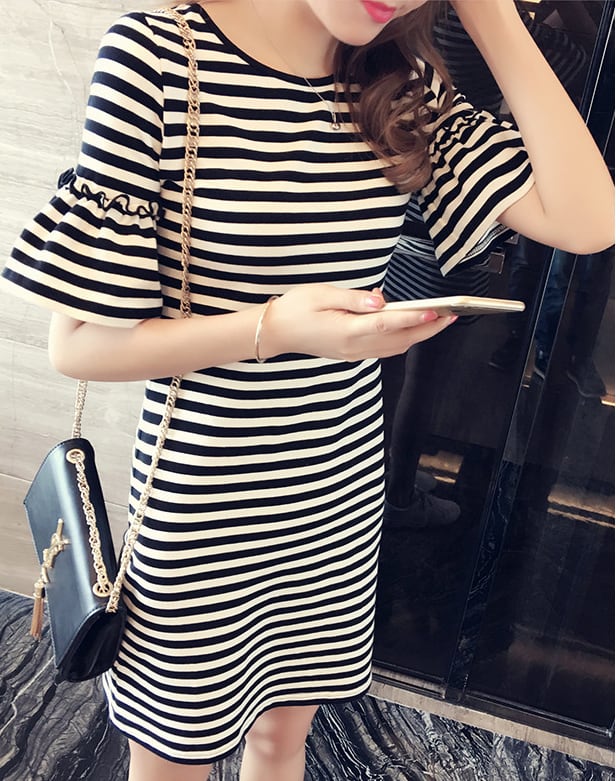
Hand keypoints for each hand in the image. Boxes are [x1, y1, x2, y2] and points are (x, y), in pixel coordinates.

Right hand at [259, 284, 455, 360]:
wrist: (275, 332)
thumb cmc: (295, 309)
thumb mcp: (322, 294)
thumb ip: (353, 298)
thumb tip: (380, 300)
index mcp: (346, 331)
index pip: (387, 324)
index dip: (413, 317)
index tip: (435, 311)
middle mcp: (353, 347)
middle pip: (399, 340)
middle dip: (428, 329)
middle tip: (451, 316)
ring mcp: (354, 353)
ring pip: (395, 348)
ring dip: (418, 335)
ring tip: (438, 320)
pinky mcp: (352, 353)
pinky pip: (384, 349)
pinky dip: (401, 338)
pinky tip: (408, 323)